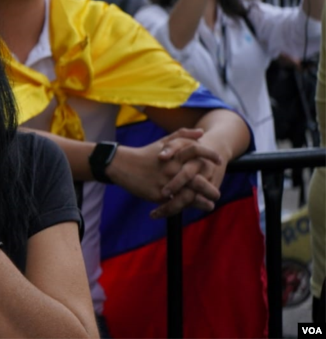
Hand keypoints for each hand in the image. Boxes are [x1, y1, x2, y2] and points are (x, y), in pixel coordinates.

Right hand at [106, 128, 221, 215]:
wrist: (122, 165)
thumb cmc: (145, 153)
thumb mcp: (163, 141)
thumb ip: (183, 135)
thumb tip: (202, 132)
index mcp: (174, 153)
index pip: (197, 150)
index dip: (210, 155)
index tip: (220, 161)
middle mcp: (171, 167)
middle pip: (197, 178)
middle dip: (210, 187)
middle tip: (217, 192)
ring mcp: (165, 181)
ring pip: (189, 194)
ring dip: (202, 201)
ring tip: (210, 204)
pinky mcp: (158, 193)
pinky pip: (175, 202)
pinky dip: (185, 206)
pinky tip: (192, 209)